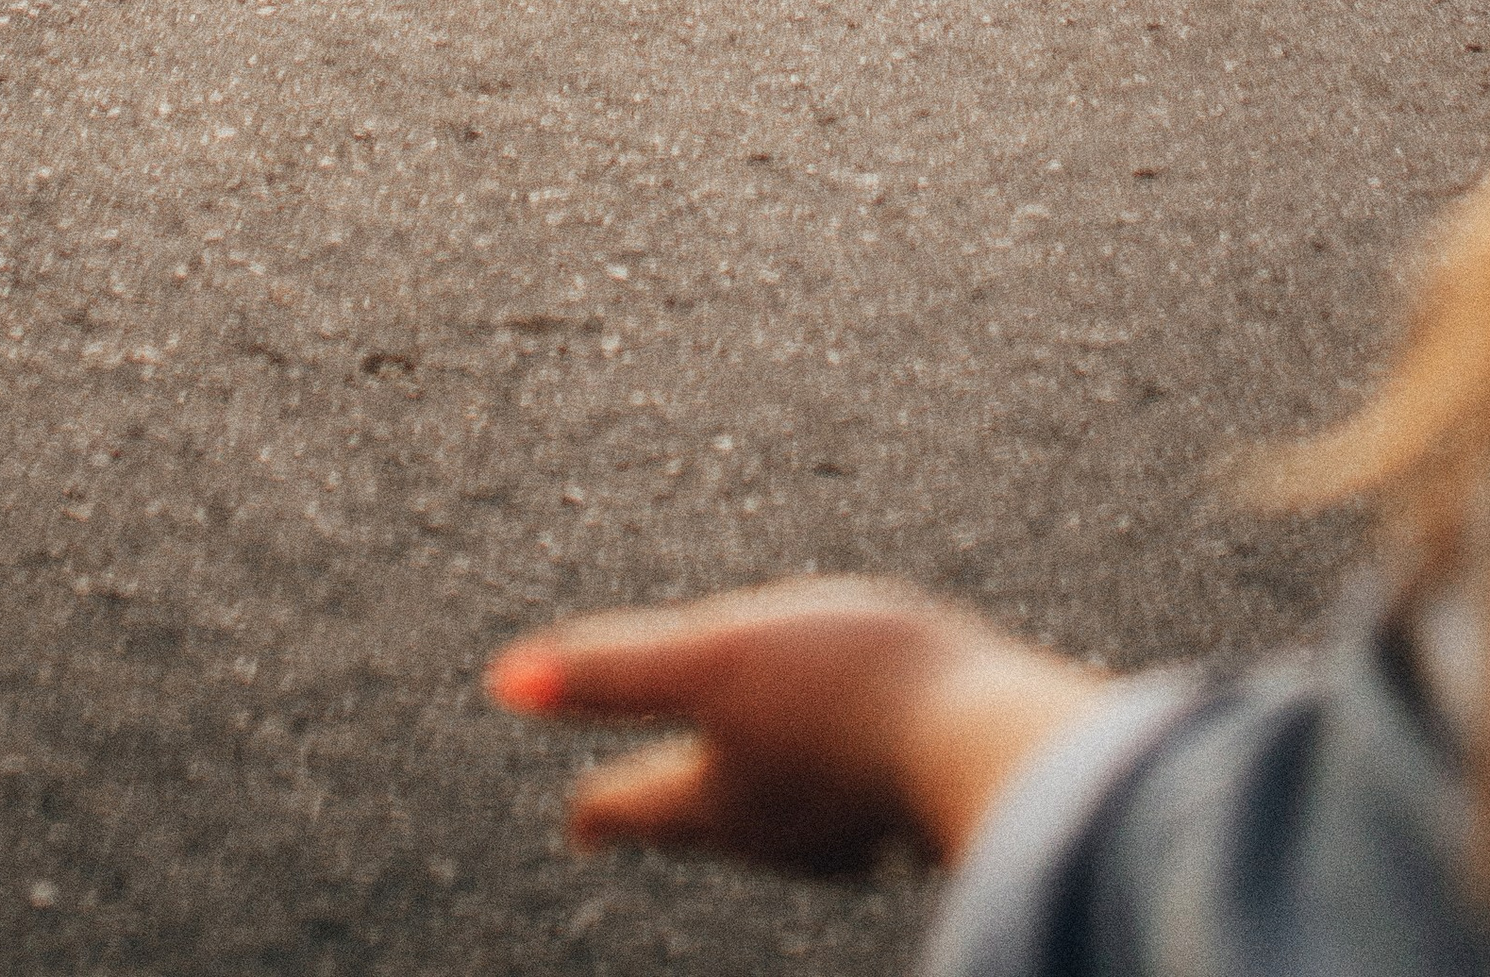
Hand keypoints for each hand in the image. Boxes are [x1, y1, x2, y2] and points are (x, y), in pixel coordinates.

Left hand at [486, 576, 1106, 876]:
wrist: (988, 729)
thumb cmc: (846, 689)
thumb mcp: (715, 657)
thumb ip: (612, 670)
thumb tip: (502, 679)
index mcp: (717, 798)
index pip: (636, 806)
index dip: (601, 803)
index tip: (576, 817)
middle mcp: (778, 831)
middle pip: (706, 820)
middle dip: (673, 804)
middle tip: (647, 804)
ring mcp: (848, 825)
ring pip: (781, 817)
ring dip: (754, 797)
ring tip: (746, 784)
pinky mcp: (909, 802)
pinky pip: (852, 800)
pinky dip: (832, 786)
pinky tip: (857, 775)